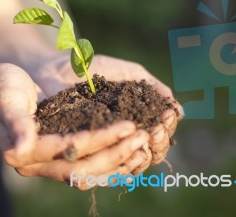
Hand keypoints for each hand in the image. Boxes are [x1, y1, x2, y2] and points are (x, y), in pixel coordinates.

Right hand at [0, 63, 149, 189]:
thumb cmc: (0, 86)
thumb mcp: (6, 98)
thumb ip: (14, 123)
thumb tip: (17, 151)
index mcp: (24, 152)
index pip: (69, 150)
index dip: (101, 140)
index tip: (128, 126)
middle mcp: (37, 165)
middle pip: (83, 170)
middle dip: (116, 154)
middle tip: (143, 137)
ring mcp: (48, 164)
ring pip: (88, 174)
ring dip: (118, 163)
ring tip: (144, 147)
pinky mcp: (59, 157)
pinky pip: (89, 168)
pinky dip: (112, 163)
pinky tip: (131, 152)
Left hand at [32, 54, 182, 168]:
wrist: (55, 68)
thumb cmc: (90, 68)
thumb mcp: (127, 73)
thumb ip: (153, 88)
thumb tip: (180, 112)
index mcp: (135, 120)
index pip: (159, 135)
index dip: (167, 128)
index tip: (167, 115)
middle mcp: (122, 138)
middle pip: (151, 153)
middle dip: (159, 142)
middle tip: (155, 129)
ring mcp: (103, 147)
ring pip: (132, 164)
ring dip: (144, 154)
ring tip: (145, 136)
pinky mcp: (84, 154)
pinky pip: (105, 168)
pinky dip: (120, 163)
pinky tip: (126, 152)